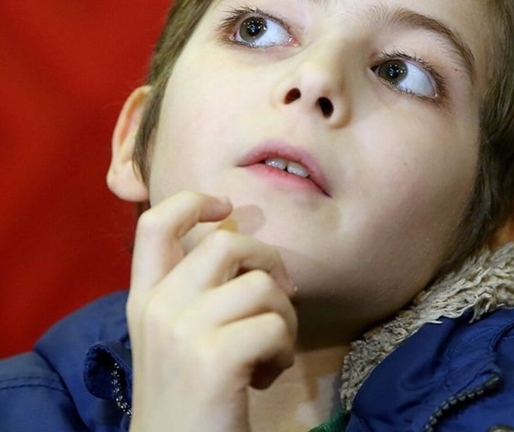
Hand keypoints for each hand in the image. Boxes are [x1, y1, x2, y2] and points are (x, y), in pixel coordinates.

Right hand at [126, 191, 296, 431]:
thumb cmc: (187, 396)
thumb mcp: (178, 337)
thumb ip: (198, 293)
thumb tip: (253, 254)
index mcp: (144, 298)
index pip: (155, 224)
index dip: (193, 202)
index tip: (225, 206)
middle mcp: (157, 308)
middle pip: (228, 243)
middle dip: (269, 262)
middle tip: (280, 296)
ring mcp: (183, 331)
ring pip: (261, 285)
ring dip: (283, 317)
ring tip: (271, 350)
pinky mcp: (213, 358)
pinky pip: (275, 325)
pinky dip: (285, 349)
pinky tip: (267, 374)